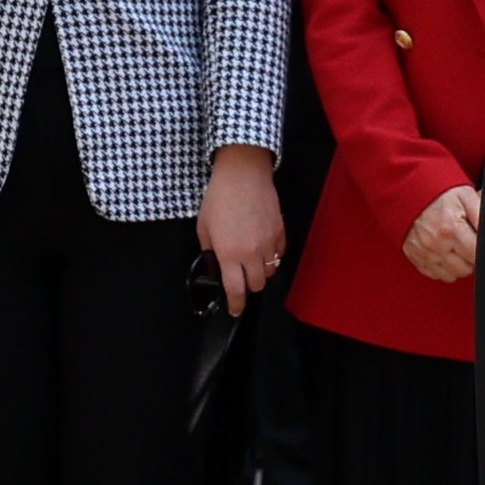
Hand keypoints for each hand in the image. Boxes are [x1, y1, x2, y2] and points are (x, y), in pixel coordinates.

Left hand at [197, 147, 285, 312]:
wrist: (243, 174)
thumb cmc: (218, 197)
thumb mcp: (204, 226)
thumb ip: (210, 249)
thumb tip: (216, 264)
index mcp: (228, 253)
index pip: (236, 290)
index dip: (236, 305)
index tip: (235, 311)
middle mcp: (251, 253)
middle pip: (256, 285)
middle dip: (248, 287)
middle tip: (240, 280)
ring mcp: (268, 243)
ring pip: (270, 272)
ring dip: (260, 272)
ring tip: (251, 263)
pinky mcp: (280, 232)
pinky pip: (279, 254)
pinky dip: (272, 256)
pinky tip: (263, 248)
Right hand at [400, 183, 480, 285]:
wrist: (409, 192)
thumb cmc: (440, 195)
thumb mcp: (466, 196)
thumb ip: (482, 214)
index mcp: (451, 229)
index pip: (477, 256)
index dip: (482, 250)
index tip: (478, 240)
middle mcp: (435, 245)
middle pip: (466, 269)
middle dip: (470, 257)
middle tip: (468, 241)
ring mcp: (423, 253)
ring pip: (452, 275)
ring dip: (457, 264)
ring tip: (456, 247)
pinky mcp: (414, 257)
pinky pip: (435, 274)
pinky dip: (441, 267)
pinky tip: (443, 251)